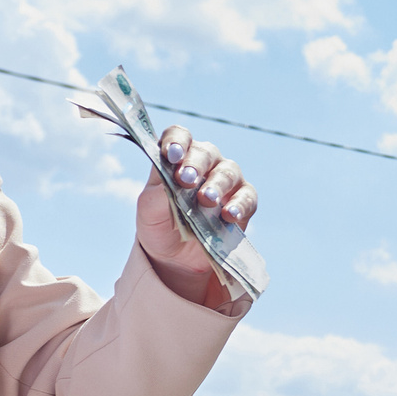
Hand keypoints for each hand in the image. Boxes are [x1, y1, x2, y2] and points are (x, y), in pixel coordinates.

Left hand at [135, 125, 258, 307]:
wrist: (176, 259)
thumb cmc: (160, 226)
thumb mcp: (149, 212)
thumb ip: (156, 194)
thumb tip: (169, 179)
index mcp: (178, 158)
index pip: (179, 136)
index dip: (177, 141)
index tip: (171, 155)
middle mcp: (205, 164)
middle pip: (205, 152)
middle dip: (196, 164)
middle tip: (186, 180)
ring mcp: (226, 181)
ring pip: (228, 172)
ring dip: (217, 185)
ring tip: (207, 200)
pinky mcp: (244, 202)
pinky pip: (247, 197)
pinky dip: (239, 205)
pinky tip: (229, 215)